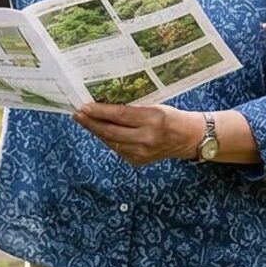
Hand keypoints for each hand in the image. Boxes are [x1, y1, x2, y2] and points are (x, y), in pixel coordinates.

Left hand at [75, 103, 196, 166]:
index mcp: (153, 120)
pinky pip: (117, 149)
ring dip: (96, 131)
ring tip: (85, 121)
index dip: (100, 112)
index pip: (120, 116)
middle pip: (111, 132)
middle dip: (91, 123)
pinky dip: (107, 139)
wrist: (188, 138)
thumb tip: (104, 105)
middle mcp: (146, 139)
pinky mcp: (138, 161)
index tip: (84, 106)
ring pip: (111, 142)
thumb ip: (132, 108)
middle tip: (77, 114)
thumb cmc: (171, 117)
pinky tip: (100, 131)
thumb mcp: (155, 106)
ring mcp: (141, 153)